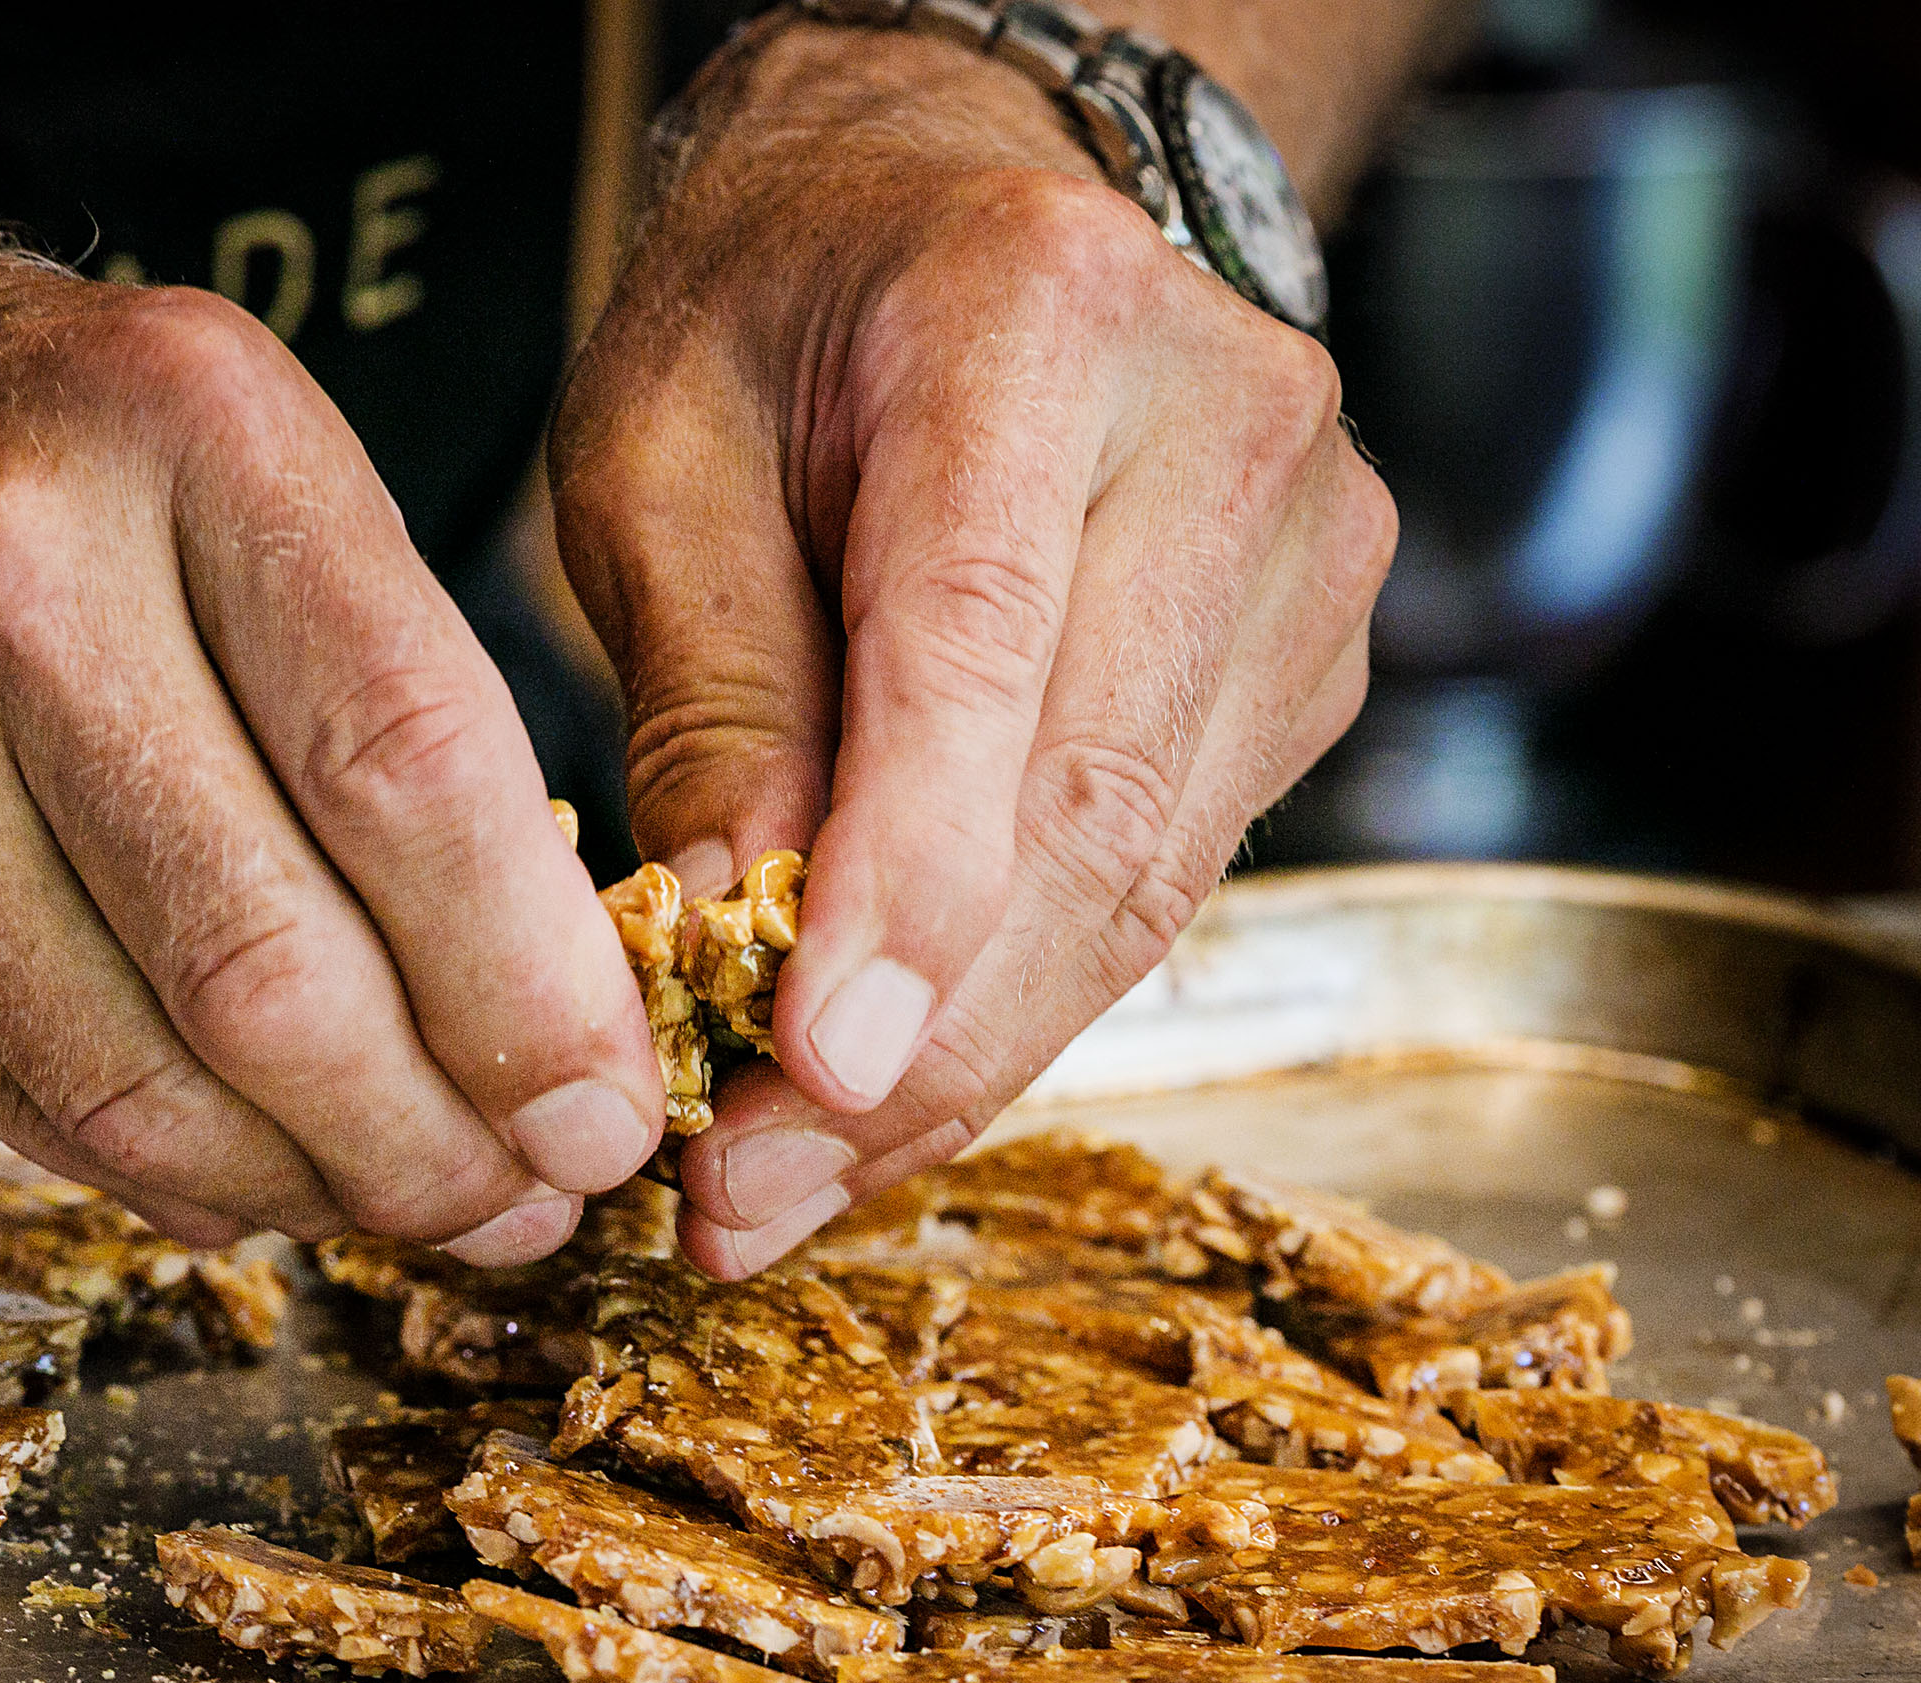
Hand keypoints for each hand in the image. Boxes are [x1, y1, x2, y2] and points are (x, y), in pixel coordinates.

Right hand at [0, 231, 664, 1258]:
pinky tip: (250, 1182)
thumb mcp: (214, 454)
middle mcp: (1, 580)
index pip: (416, 770)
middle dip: (445, 1140)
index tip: (616, 1101)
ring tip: (422, 1208)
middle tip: (536, 1198)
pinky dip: (164, 1179)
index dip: (540, 991)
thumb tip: (528, 1009)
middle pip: (282, 970)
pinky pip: (17, 1107)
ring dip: (318, 1192)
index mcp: (177, 427)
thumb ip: (375, 688)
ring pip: (146, 1084)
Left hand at [553, 18, 1396, 1277]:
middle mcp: (1224, 430)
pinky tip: (898, 1079)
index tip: (813, 1071)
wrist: (966, 209)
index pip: (983, 643)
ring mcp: (1304, 555)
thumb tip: (723, 939)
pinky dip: (1025, 1000)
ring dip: (967, 1061)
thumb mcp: (658, 453)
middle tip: (744, 1194)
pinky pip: (1165, 879)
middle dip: (917, 1044)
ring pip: (1145, 883)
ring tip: (790, 1176)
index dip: (908, 881)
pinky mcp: (1303, 665)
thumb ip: (706, 686)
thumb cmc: (782, 316)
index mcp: (1035, 318)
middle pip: (1090, 808)